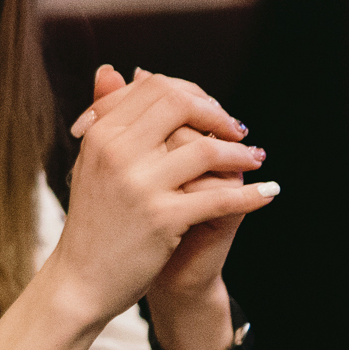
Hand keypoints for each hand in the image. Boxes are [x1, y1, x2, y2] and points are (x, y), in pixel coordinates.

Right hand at [48, 67, 275, 327]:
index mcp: (99, 134)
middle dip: (216, 114)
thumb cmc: (92, 220)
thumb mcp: (92, 162)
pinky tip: (269, 193)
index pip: (154, 88)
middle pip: (180, 105)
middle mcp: (116, 153)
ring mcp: (139, 185)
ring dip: (240, 152)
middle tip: (236, 129)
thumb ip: (105, 115)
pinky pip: (220, 198)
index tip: (211, 112)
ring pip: (206, 149)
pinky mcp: (162, 218)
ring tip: (254, 158)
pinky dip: (252, 195)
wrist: (80, 280)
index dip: (192, 94)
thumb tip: (112, 70)